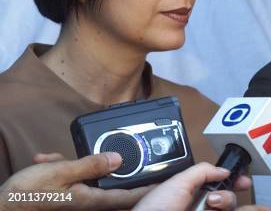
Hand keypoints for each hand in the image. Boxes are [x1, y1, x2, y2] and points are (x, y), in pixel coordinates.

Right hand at [0, 152, 150, 209]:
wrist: (2, 205)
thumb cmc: (28, 194)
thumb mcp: (60, 173)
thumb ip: (90, 165)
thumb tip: (117, 158)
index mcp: (92, 198)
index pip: (130, 195)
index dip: (150, 186)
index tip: (167, 178)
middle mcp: (89, 200)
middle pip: (116, 185)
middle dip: (122, 168)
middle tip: (136, 152)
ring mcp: (78, 197)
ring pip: (93, 177)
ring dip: (87, 163)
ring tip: (70, 155)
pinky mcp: (66, 193)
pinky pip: (75, 177)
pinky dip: (66, 166)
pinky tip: (49, 160)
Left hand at [134, 162, 251, 210]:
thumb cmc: (155, 210)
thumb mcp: (178, 183)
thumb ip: (202, 171)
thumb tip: (223, 169)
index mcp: (192, 193)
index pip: (219, 185)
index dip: (233, 181)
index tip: (243, 181)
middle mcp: (201, 208)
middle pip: (229, 198)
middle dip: (228, 193)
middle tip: (216, 199)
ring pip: (230, 209)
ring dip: (226, 202)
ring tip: (212, 206)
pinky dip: (231, 210)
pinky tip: (219, 209)